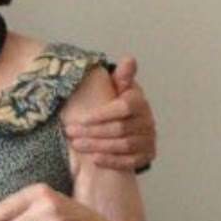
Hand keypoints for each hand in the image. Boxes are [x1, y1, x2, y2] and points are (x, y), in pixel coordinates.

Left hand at [63, 55, 156, 170]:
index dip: (100, 115)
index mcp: (139, 102)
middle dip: (92, 132)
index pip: (122, 108)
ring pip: (122, 145)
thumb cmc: (119, 104)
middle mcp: (148, 121)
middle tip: (71, 133)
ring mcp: (149, 139)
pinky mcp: (147, 155)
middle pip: (119, 129)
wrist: (133, 125)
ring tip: (77, 145)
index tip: (79, 119)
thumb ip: (122, 76)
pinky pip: (130, 162)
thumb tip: (129, 59)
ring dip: (98, 146)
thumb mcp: (120, 88)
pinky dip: (112, 161)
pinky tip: (94, 159)